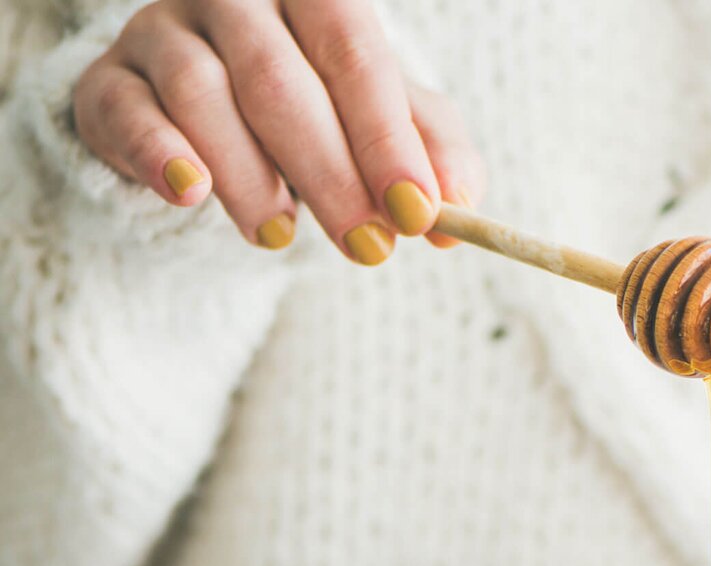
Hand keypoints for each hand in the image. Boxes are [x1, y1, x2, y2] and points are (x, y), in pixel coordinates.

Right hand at [73, 0, 483, 261]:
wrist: (218, 120)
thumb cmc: (322, 114)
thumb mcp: (385, 127)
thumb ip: (430, 154)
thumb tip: (462, 203)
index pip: (352, 52)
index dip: (387, 137)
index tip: (418, 213)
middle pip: (278, 80)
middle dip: (331, 174)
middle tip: (368, 249)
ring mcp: (160, 31)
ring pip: (201, 93)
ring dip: (251, 177)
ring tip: (282, 238)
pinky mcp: (109, 82)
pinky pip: (124, 110)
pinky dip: (159, 152)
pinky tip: (191, 194)